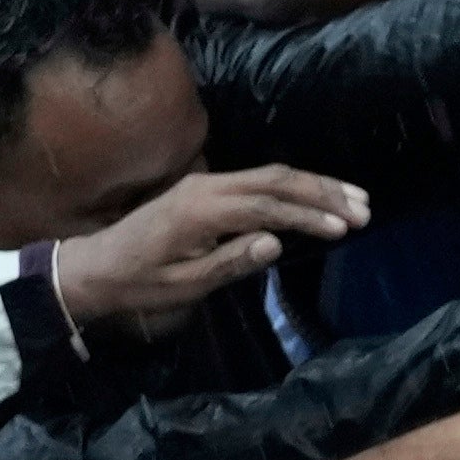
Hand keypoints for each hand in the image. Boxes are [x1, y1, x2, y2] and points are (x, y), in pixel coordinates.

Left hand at [58, 164, 370, 334]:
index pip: (265, 206)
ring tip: (354, 199)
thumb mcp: (185, 284)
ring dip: (314, 187)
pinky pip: (257, 181)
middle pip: (274, 180)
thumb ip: (230, 261)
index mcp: (199, 211)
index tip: (344, 229)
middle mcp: (204, 188)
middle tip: (363, 209)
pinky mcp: (206, 190)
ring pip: (269, 176)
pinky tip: (318, 198)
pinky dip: (293, 189)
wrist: (96, 266)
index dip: (307, 217)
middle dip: (322, 193)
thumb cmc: (140, 283)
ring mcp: (205, 184)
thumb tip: (275, 242)